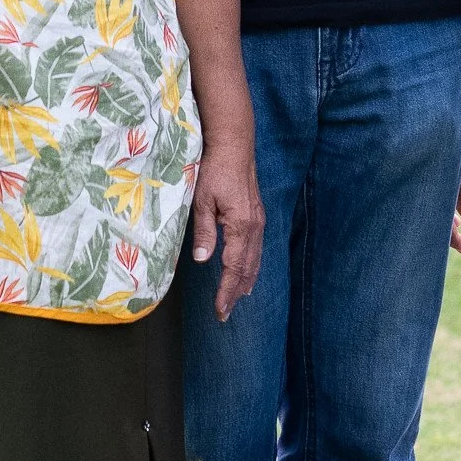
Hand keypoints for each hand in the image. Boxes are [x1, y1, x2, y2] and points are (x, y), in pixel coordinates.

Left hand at [187, 144, 263, 316]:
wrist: (234, 146)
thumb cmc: (215, 170)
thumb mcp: (202, 201)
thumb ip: (204, 231)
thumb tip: (204, 260)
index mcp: (241, 226)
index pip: (234, 267)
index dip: (226, 291)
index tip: (220, 311)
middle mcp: (254, 227)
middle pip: (248, 268)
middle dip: (236, 293)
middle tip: (225, 315)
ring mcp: (258, 221)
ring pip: (255, 259)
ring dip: (246, 281)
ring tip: (237, 300)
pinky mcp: (256, 215)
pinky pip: (256, 248)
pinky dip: (252, 266)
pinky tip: (247, 272)